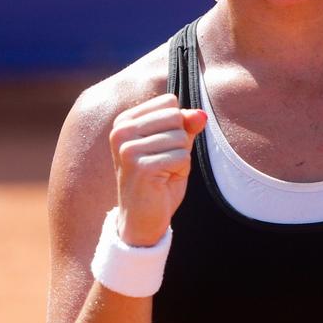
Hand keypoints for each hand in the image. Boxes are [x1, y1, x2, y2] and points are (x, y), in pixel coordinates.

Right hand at [108, 92, 206, 245]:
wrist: (142, 219)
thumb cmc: (158, 179)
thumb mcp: (174, 146)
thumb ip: (186, 126)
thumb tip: (200, 115)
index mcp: (125, 121)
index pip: (169, 103)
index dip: (176, 126)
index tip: (160, 148)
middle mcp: (121, 131)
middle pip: (176, 117)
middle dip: (180, 142)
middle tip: (163, 163)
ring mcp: (128, 148)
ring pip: (180, 138)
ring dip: (180, 158)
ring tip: (162, 173)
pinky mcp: (140, 166)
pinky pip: (182, 157)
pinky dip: (181, 171)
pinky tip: (163, 181)